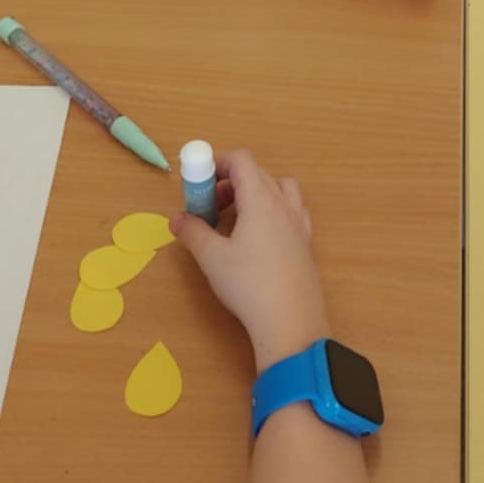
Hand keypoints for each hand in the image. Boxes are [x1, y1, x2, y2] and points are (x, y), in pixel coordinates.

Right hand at [173, 149, 330, 370]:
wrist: (291, 322)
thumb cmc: (248, 285)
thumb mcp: (212, 258)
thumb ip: (192, 232)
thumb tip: (177, 219)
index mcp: (261, 199)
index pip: (242, 160)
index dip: (217, 163)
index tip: (199, 184)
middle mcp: (284, 205)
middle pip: (259, 173)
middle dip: (231, 181)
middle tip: (210, 207)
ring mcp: (299, 224)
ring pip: (280, 189)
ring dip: (256, 192)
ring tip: (237, 218)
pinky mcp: (306, 244)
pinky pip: (291, 210)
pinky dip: (274, 211)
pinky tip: (260, 236)